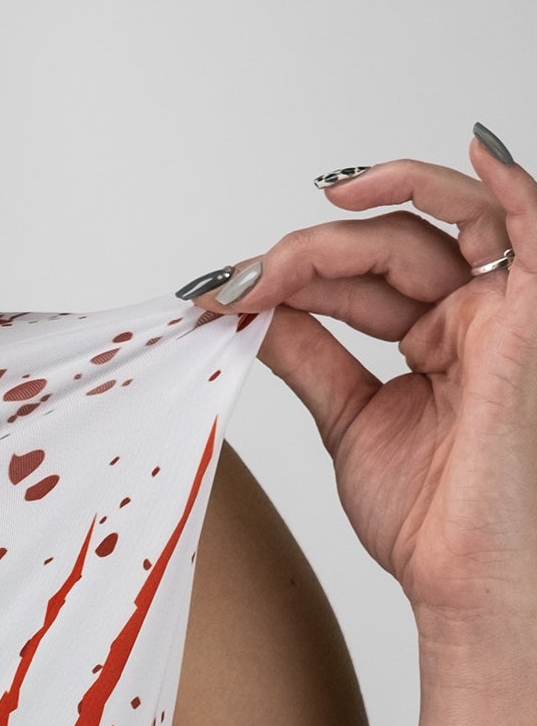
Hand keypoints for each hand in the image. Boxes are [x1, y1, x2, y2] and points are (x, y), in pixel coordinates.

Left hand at [186, 130, 536, 631]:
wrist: (457, 577)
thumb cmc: (426, 517)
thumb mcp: (346, 419)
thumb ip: (311, 355)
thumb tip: (257, 308)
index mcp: (437, 337)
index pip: (362, 278)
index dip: (291, 276)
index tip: (219, 294)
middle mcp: (473, 315)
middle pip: (389, 248)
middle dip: (306, 257)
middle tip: (237, 285)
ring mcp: (503, 313)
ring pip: (433, 231)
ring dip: (358, 226)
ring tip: (291, 241)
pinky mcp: (527, 322)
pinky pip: (531, 231)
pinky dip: (508, 184)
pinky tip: (473, 148)